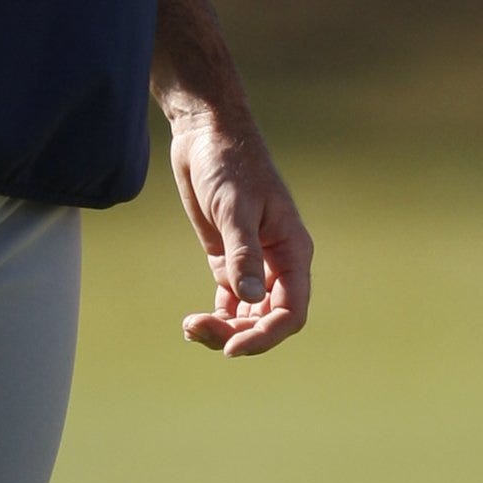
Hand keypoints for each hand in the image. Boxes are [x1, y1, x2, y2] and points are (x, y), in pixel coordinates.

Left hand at [166, 107, 311, 354]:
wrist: (206, 135)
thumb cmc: (229, 164)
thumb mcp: (235, 208)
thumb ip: (243, 254)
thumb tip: (252, 299)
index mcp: (292, 251)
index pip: (291, 310)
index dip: (267, 336)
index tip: (232, 347)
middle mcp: (278, 263)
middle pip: (268, 320)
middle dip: (238, 335)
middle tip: (197, 330)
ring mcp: (253, 264)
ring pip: (248, 316)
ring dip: (224, 330)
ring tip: (189, 326)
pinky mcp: (229, 260)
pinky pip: (231, 303)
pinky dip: (216, 318)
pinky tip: (193, 322)